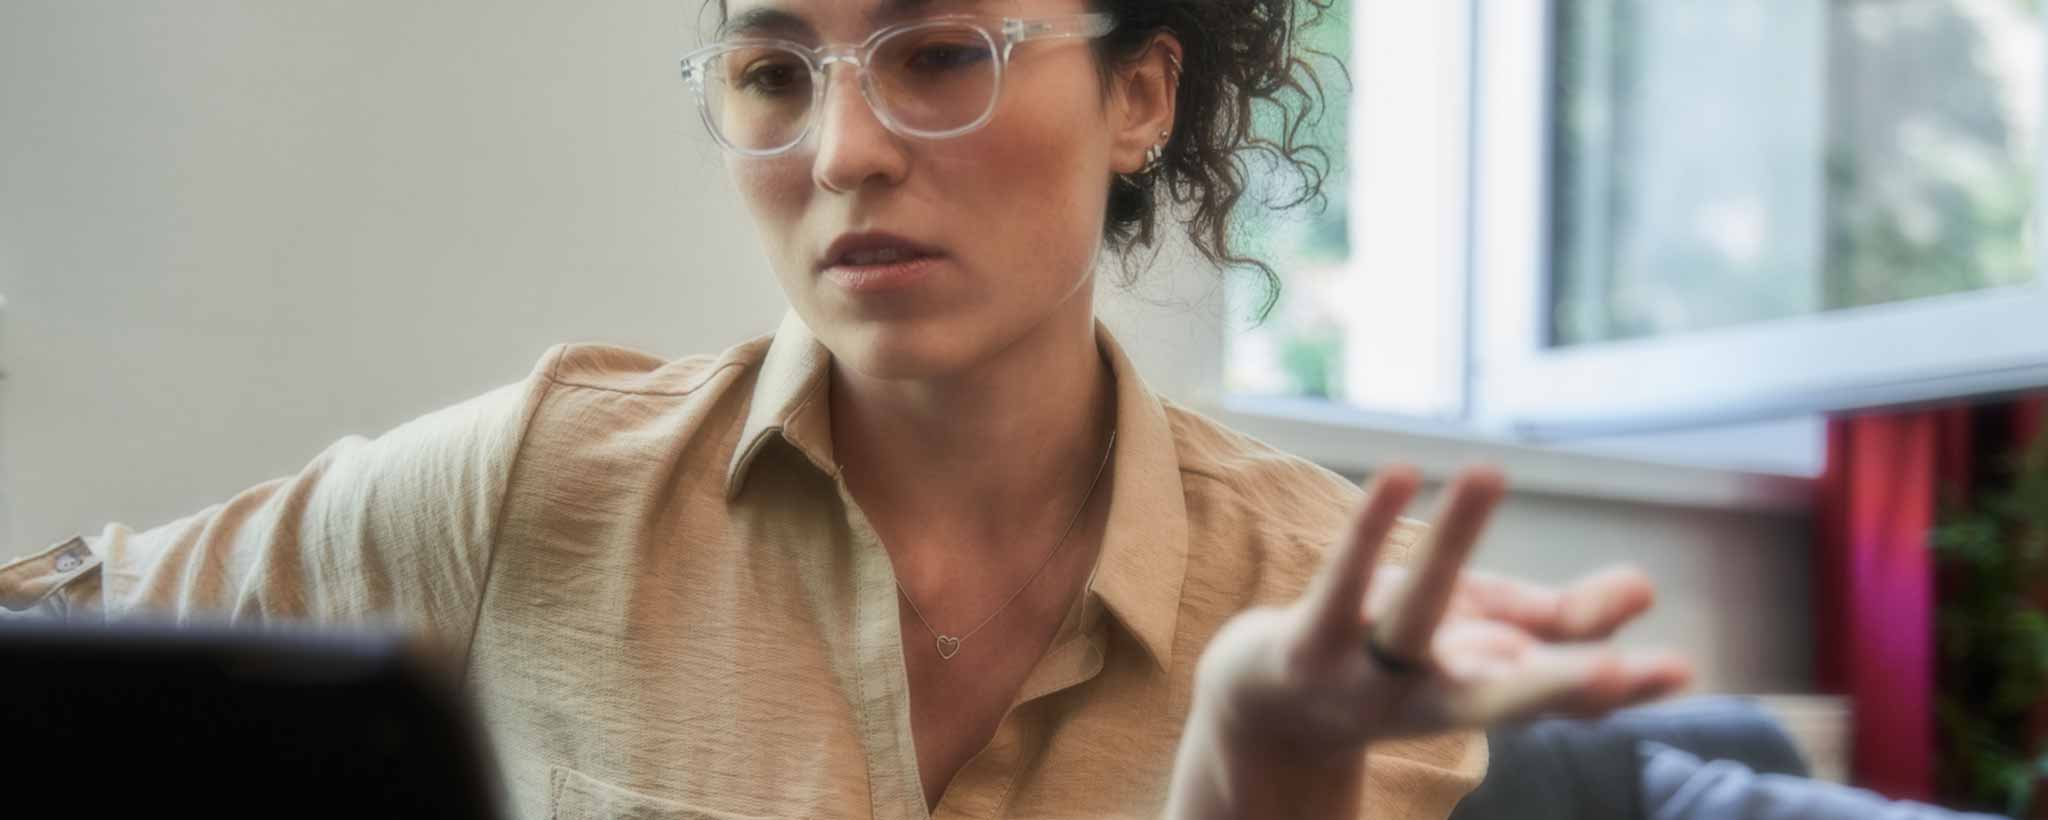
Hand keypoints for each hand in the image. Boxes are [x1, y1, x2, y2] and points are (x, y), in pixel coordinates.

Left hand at [1191, 464, 1691, 763]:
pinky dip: (1367, 526)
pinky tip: (1402, 473)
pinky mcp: (1307, 641)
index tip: (1681, 670)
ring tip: (1492, 471)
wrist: (1268, 705)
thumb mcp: (1482, 638)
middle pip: (1500, 698)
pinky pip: (1339, 579)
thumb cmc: (1393, 661)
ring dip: (1447, 547)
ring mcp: (1363, 674)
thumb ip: (1562, 622)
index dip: (1621, 688)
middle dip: (1561, 688)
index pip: (1561, 699)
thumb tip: (1647, 587)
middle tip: (1622, 675)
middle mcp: (1429, 699)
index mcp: (1483, 696)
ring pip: (1413, 619)